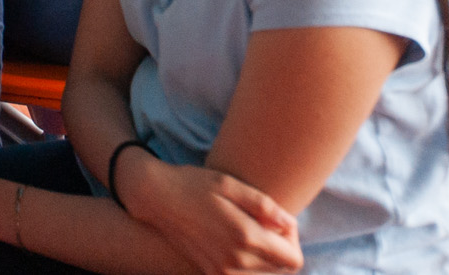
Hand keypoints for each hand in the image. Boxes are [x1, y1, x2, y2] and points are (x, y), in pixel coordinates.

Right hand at [123, 153, 301, 274]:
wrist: (154, 197)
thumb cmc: (194, 184)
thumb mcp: (230, 185)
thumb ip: (264, 206)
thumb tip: (291, 224)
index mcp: (245, 237)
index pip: (293, 258)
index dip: (294, 239)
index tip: (278, 221)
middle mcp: (236, 260)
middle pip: (282, 268)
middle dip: (281, 247)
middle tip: (264, 223)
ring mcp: (222, 270)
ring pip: (265, 273)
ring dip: (265, 255)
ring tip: (247, 229)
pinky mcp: (211, 273)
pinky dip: (248, 262)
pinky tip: (234, 239)